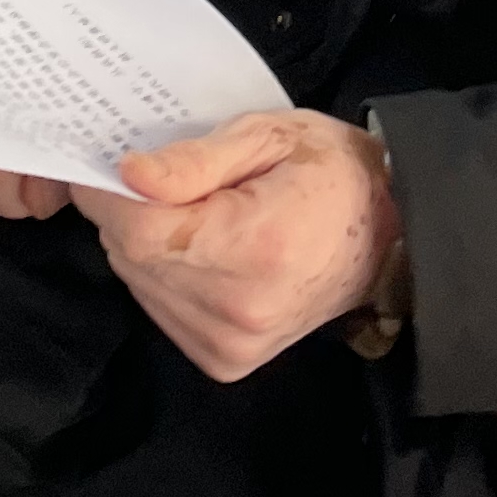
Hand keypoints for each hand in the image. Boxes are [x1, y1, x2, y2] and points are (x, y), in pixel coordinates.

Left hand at [76, 109, 398, 382]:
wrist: (389, 235)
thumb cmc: (330, 172)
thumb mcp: (268, 136)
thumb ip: (193, 160)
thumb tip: (127, 176)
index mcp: (254, 248)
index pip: (138, 229)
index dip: (108, 192)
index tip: (108, 161)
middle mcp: (238, 310)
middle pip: (132, 256)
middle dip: (130, 212)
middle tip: (164, 177)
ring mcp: (230, 345)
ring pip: (138, 283)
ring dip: (147, 244)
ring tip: (195, 212)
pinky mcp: (224, 360)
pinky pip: (159, 309)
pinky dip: (164, 274)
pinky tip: (202, 249)